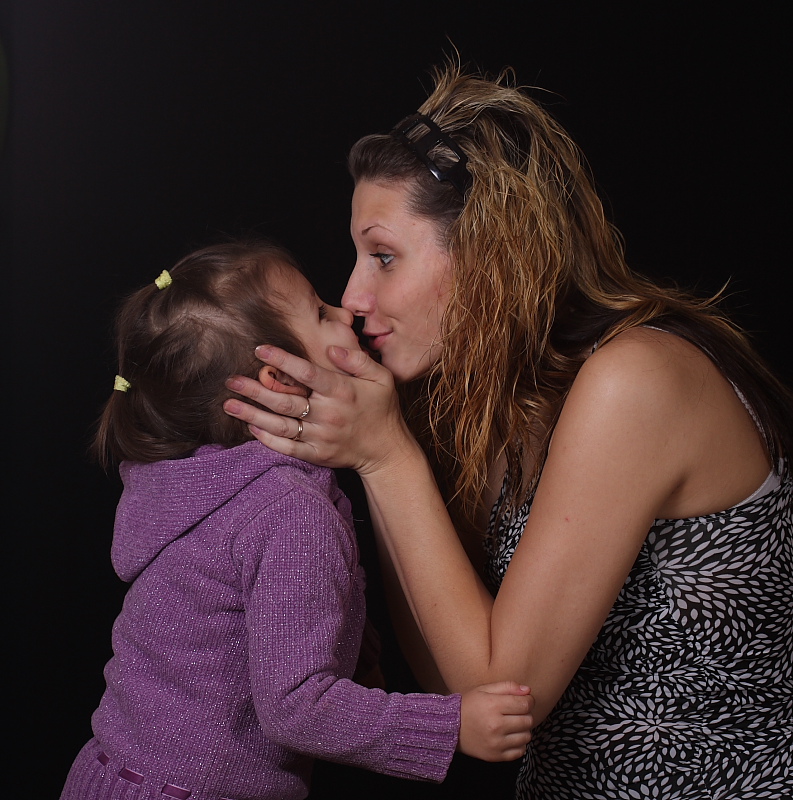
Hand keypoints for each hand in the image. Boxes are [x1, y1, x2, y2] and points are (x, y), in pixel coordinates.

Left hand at [223, 344, 411, 474]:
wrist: (387, 450)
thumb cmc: (382, 409)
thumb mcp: (381, 378)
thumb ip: (357, 360)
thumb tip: (331, 348)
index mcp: (342, 391)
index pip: (308, 373)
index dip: (282, 360)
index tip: (260, 350)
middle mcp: (329, 415)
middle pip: (286, 401)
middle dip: (256, 390)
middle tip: (231, 380)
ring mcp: (322, 437)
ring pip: (281, 426)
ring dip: (253, 415)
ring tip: (229, 404)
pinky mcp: (318, 455)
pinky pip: (288, 448)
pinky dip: (268, 439)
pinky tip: (251, 427)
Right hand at [457, 682, 532, 761]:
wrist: (450, 727)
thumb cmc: (468, 705)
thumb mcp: (484, 689)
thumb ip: (507, 687)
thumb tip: (528, 690)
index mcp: (493, 706)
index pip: (525, 704)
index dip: (528, 700)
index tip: (524, 700)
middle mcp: (496, 726)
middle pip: (528, 720)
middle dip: (525, 714)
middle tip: (516, 712)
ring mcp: (496, 743)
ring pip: (526, 736)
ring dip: (523, 729)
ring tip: (512, 724)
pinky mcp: (495, 756)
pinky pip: (520, 751)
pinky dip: (519, 744)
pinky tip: (509, 736)